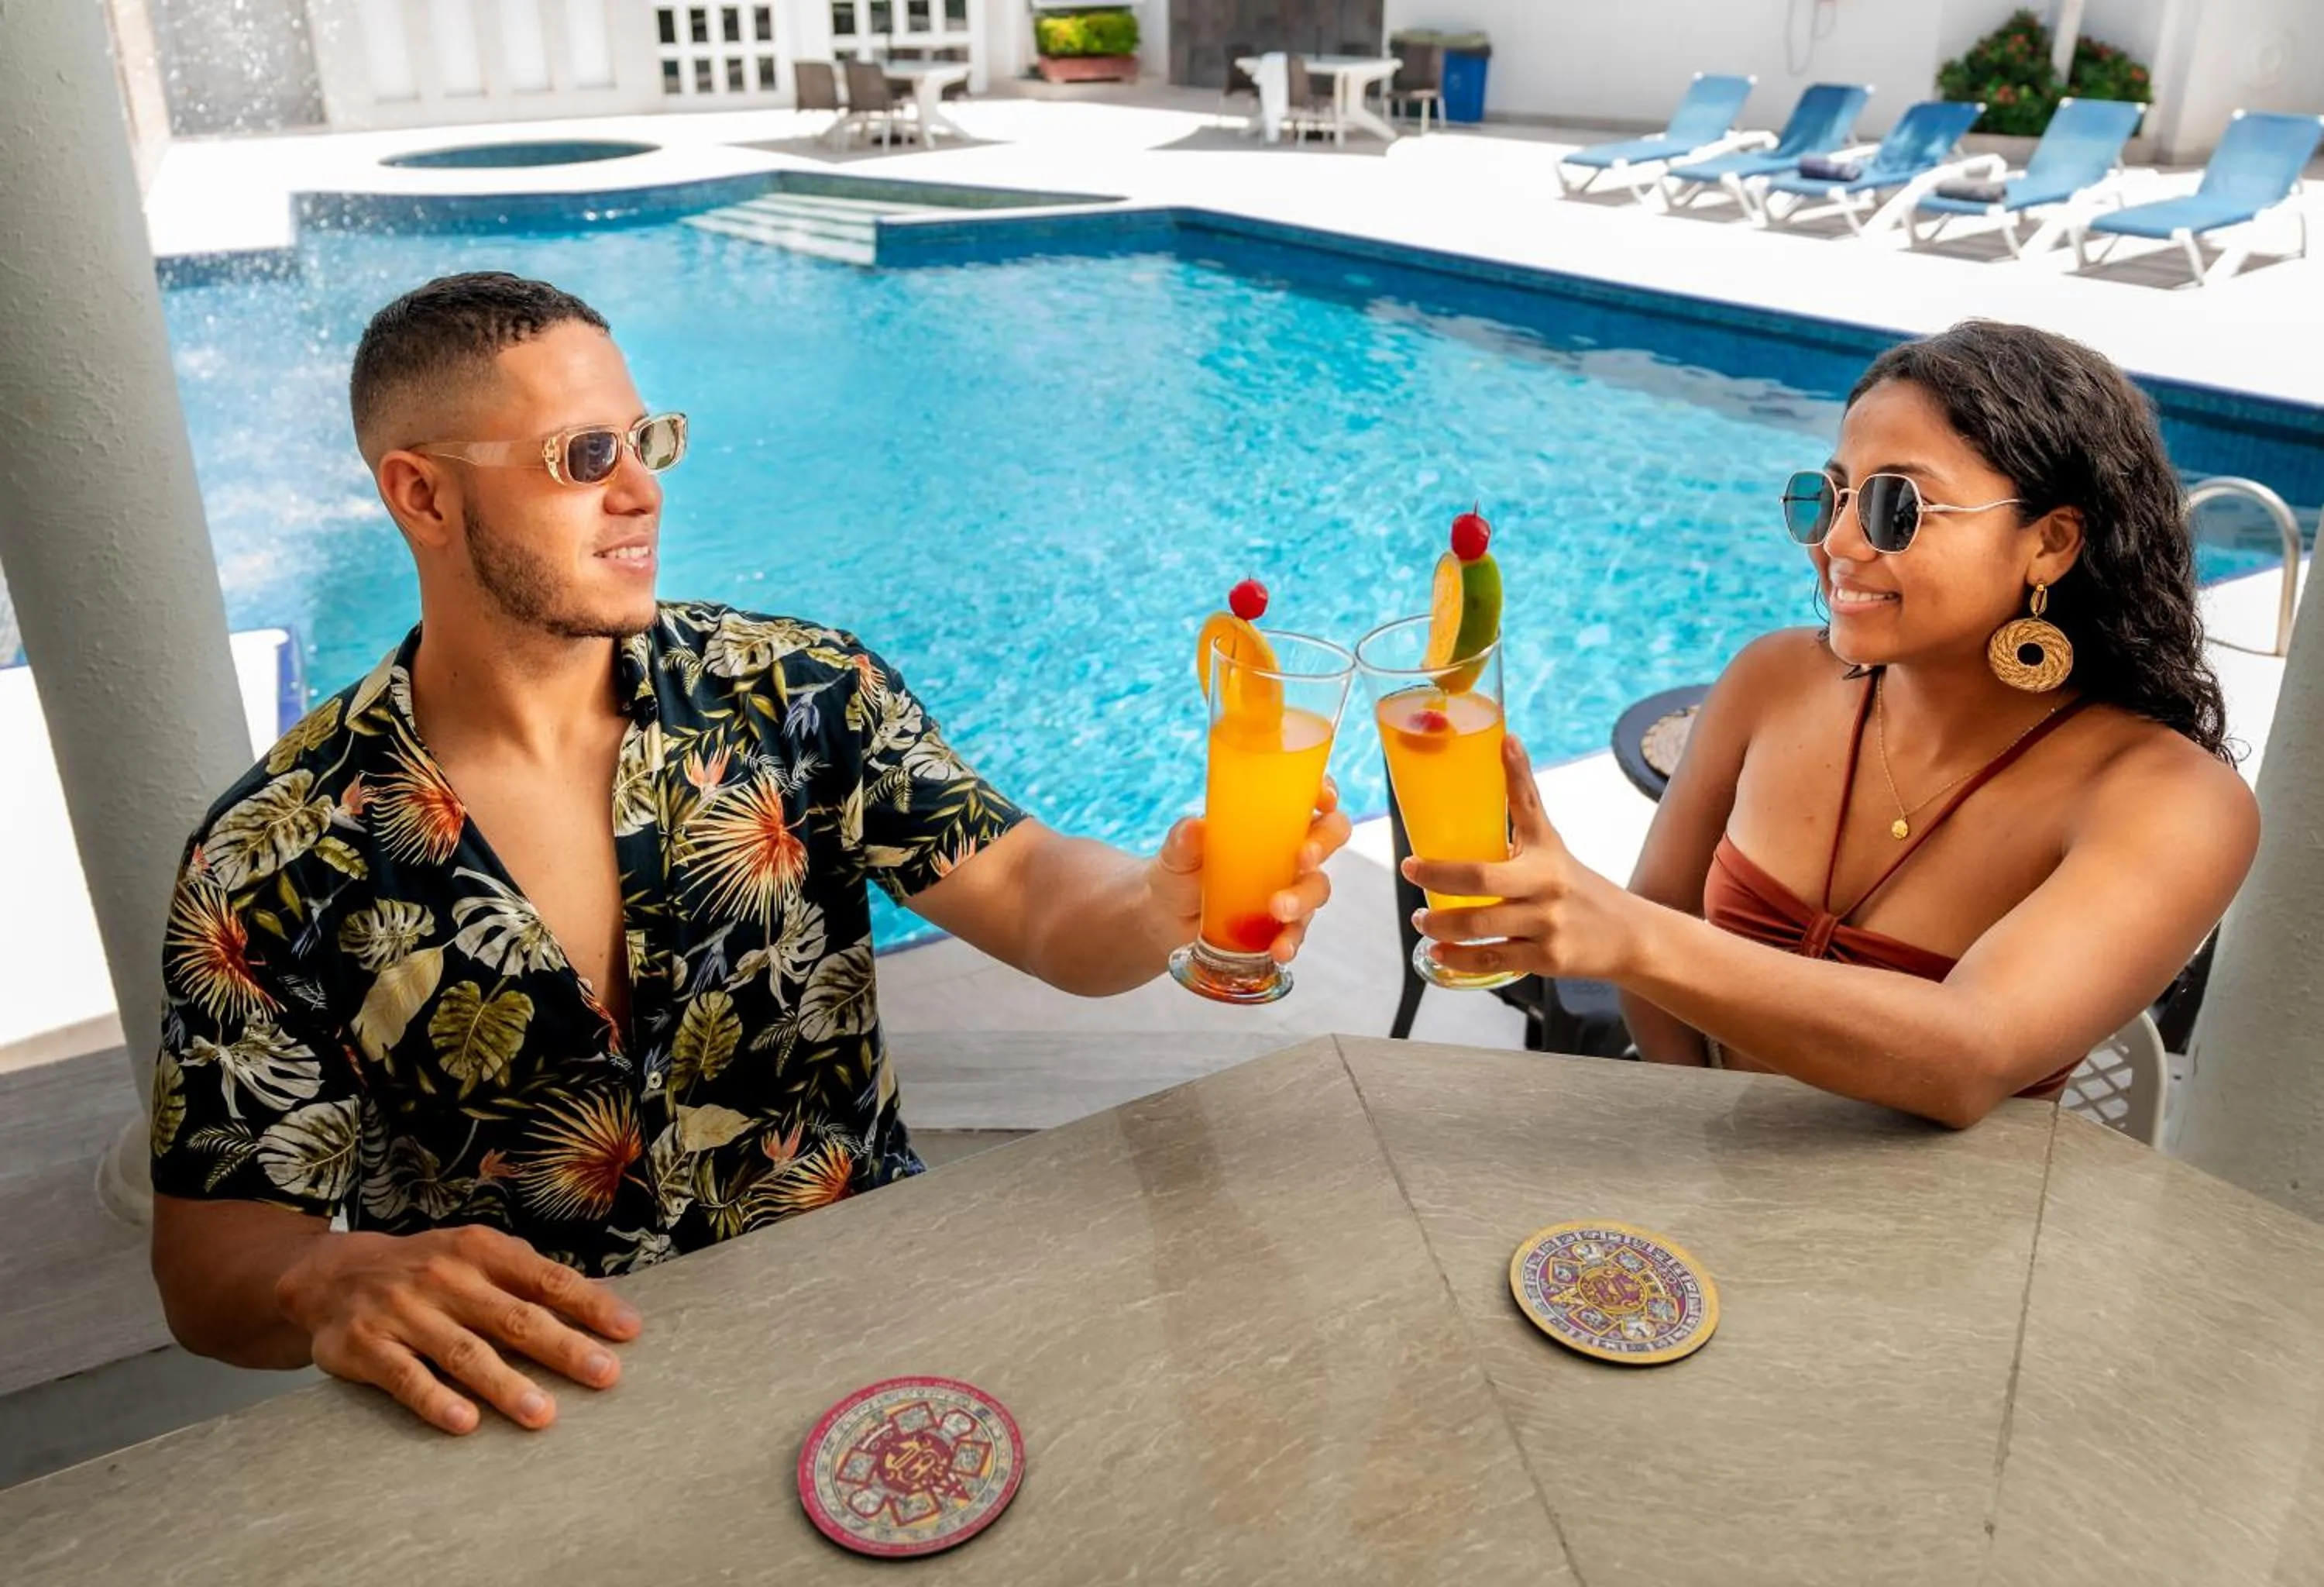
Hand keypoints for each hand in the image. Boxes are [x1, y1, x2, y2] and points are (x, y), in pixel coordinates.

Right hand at [274, 1224, 641, 1434]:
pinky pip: (405, 1377)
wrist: (330, 1274)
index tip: (629, 1331)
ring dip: (505, 1384)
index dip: (590, 1304)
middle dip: (563, 1347)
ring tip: (543, 1414)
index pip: (547, 1278)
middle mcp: (445, 1276)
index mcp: (481, 1250)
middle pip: (514, 1317)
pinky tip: (465, 1422)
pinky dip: (435, 1400)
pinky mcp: (365, 1346)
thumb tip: (600, 1309)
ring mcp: (403, 1311)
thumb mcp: (475, 1256)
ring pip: (463, 1352)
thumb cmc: (427, 1270)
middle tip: (604, 1374)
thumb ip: (528, 1278)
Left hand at [1151, 777, 1352, 963]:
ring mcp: (1289, 888)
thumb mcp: (1176, 853)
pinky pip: (1298, 930)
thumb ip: (1185, 839)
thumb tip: (1195, 827)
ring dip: (1303, 898)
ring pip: (1316, 887)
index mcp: (1269, 821)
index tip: (1321, 799)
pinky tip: (1279, 948)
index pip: (1308, 798)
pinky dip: (1291, 939)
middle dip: (1323, 845)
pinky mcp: (1282, 925)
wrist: (1167, 919)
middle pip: (1328, 837)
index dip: (1325, 793)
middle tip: (1303, 859)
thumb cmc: (1179, 871)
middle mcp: (1287, 851)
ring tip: (1278, 910)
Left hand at [1404, 737, 1634, 981]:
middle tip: (1410, 872)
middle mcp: (1548, 887)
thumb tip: (1506, 739)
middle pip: (1484, 881)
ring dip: (1442, 926)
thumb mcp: (1550, 840)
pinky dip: (1460, 960)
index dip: (1487, 800)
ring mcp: (1548, 926)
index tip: (1429, 827)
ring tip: (1421, 922)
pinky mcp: (1548, 961)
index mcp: (1544, 853)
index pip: (1516, 814)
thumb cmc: (1574, 882)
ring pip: (1482, 926)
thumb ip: (1523, 797)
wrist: (1629, 934)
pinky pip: (1494, 961)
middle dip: (1438, 879)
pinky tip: (1439, 954)